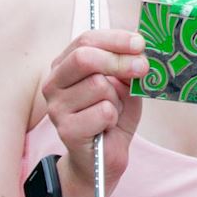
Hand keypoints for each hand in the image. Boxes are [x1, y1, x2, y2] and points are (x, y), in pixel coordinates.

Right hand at [43, 30, 148, 196]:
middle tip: (142, 68)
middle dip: (119, 61)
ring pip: (98, 86)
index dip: (115, 39)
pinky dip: (114, 118)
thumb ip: (127, 66)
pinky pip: (103, 112)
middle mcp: (54, 83)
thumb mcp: (124, 84)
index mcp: (65, 65)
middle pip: (85, 57)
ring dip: (117, 98)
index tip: (140, 43)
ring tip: (112, 111)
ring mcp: (56, 107)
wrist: (102, 158)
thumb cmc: (112, 115)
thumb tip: (139, 50)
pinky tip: (106, 127)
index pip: (87, 40)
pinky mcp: (66, 129)